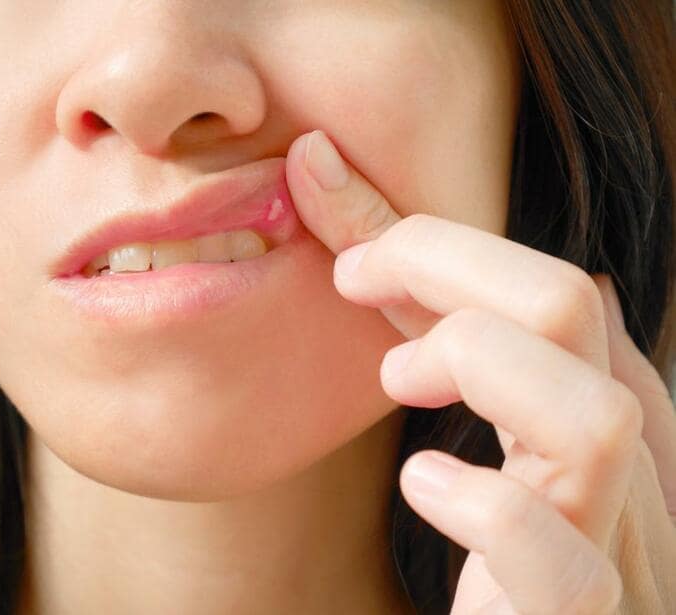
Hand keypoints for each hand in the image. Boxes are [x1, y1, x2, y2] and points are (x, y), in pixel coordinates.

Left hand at [286, 130, 675, 613]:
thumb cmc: (481, 575)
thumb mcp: (456, 432)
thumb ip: (427, 348)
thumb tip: (387, 249)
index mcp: (593, 435)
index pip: (557, 300)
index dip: (453, 247)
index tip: (356, 245)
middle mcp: (628, 486)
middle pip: (574, 313)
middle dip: (450, 263)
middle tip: (353, 275)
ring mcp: (620, 568)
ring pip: (597, 420)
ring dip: (474, 361)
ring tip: (396, 377)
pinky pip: (567, 569)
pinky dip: (488, 508)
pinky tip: (422, 483)